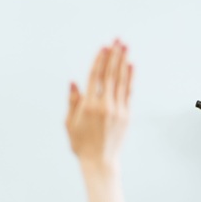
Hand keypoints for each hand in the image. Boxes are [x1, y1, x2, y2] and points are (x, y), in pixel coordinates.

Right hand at [66, 40, 132, 201]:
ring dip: (123, 62)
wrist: (100, 162)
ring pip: (121, 81)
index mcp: (89, 106)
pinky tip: (131, 66)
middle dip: (114, 55)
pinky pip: (128, 92)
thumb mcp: (69, 123)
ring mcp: (118, 110)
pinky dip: (130, 78)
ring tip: (125, 47)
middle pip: (110, 74)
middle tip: (118, 39)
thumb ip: (73, 101)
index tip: (103, 46)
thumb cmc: (81, 144)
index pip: (95, 77)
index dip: (99, 59)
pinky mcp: (126, 115)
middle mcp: (105, 105)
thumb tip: (74, 82)